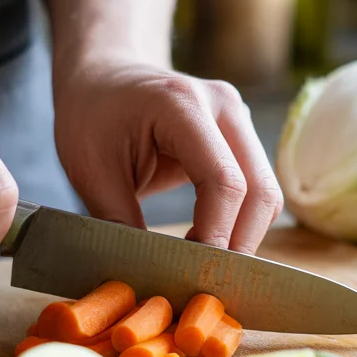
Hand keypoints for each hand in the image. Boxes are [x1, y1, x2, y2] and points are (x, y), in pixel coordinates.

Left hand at [53, 59, 283, 253]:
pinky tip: (205, 243)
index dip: (216, 236)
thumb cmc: (90, 116)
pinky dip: (238, 223)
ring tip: (200, 263)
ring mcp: (238, 119)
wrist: (103, 74)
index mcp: (183, 105)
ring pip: (266, 195)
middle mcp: (224, 106)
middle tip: (203, 282)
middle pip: (260, 191)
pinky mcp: (241, 136)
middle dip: (237, 245)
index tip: (193, 275)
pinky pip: (256, 189)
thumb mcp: (90, 170)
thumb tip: (151, 275)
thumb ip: (120, 222)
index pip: (224, 182)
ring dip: (241, 236)